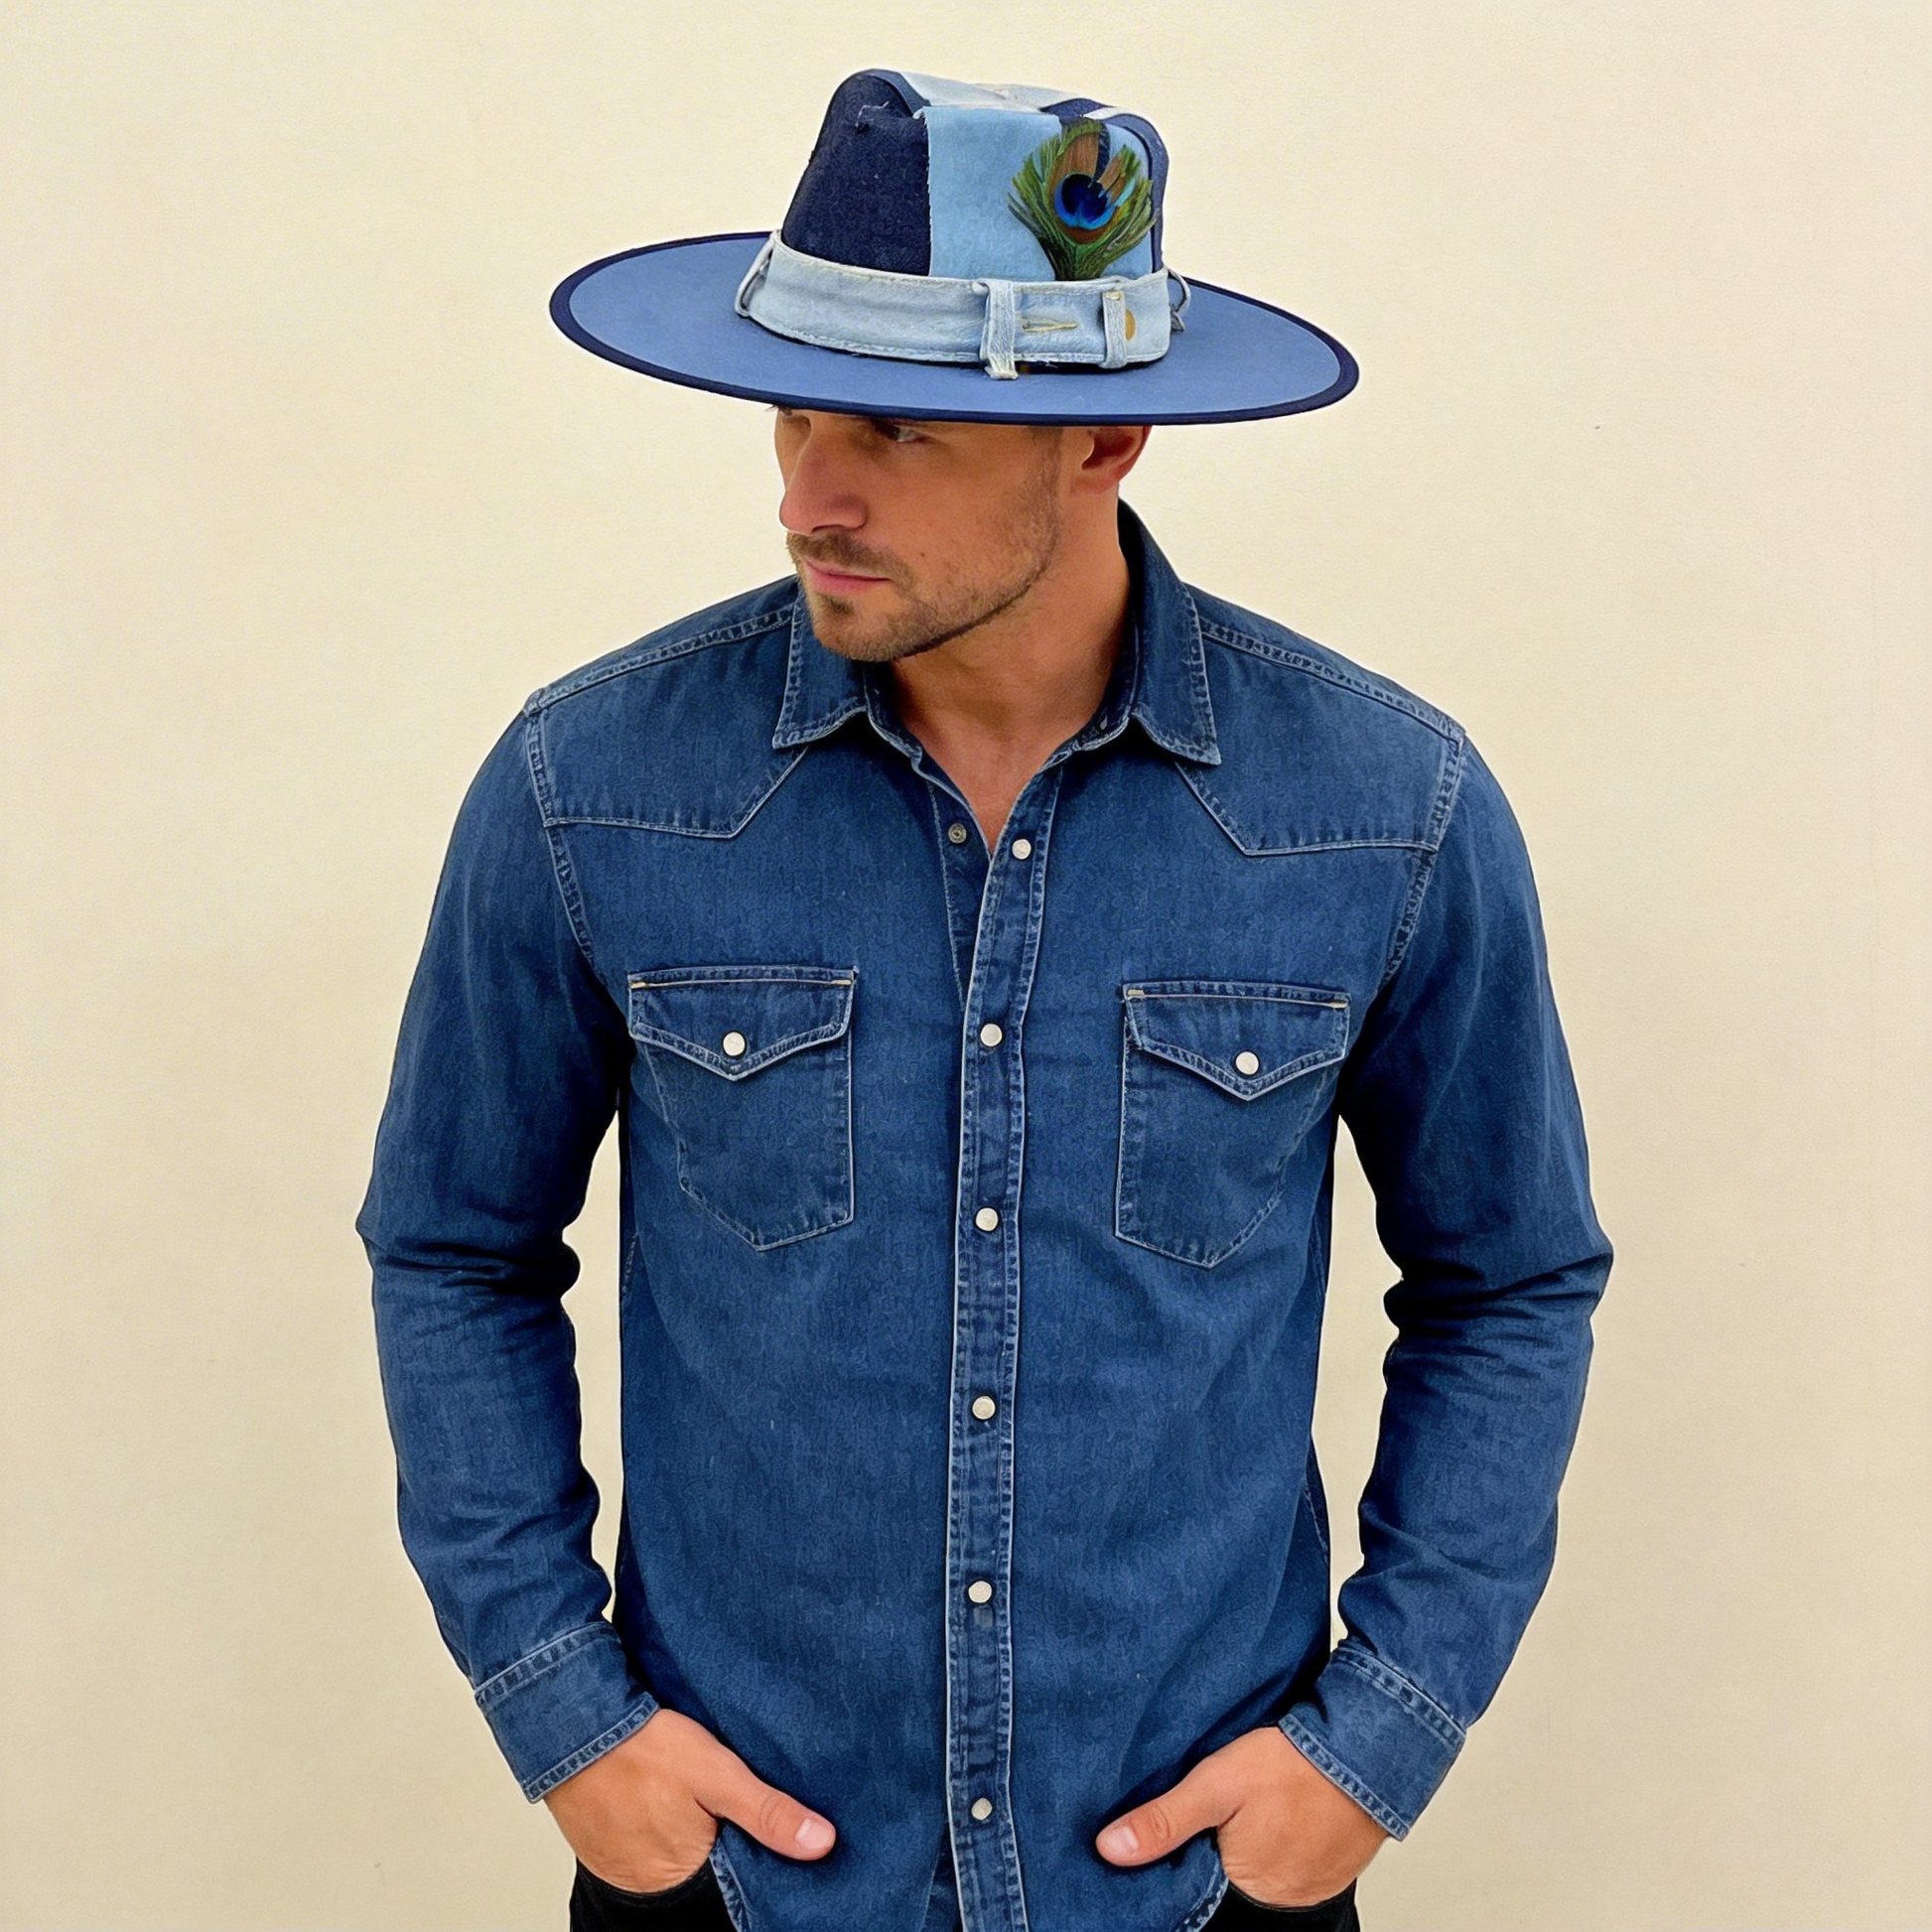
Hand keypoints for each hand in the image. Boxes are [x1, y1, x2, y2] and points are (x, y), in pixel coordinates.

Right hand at [543, 1706, 835, 1893]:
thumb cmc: (641, 1749)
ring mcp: (625, 1867)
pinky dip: (669, 1829)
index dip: (758, 1866)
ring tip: (713, 1807)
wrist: (568, 1724)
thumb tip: (822, 1844)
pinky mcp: (607, 1844)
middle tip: (739, 1815)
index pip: (735, 1887)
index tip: (775, 1844)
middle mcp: (654, 1886)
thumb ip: (767, 1812)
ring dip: (698, 1838)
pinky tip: (678, 1803)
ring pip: (680, 1860)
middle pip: (709, 1875)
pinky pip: (649, 1846)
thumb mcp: (717, 1774)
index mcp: (686, 1878)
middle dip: (729, 1851)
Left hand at [1095, 1724, 1387, 1908]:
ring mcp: (1305, 1888)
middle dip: (1206, 1856)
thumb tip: (1110, 1850)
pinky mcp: (1327, 1870)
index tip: (1160, 1840)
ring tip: (1235, 1815)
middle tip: (1204, 1819)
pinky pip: (1287, 1866)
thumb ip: (1165, 1820)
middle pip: (1222, 1884)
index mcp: (1239, 1888)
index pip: (1190, 1891)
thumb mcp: (1217, 1784)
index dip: (1173, 1866)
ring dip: (1239, 1849)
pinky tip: (1267, 1816)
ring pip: (1254, 1874)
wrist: (1371, 1753)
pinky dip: (1272, 1845)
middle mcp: (1274, 1901)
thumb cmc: (1296, 1767)